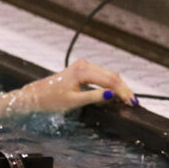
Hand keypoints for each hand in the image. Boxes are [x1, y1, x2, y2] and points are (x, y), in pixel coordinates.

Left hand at [0, 58, 135, 115]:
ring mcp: (83, 66)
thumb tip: (111, 94)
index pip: (110, 80)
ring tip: (128, 98)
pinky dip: (110, 83)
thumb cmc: (50, 100)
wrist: (35, 96)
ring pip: (108, 74)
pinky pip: (101, 75)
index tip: (131, 102)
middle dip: (124, 88)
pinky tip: (116, 92)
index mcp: (83, 71)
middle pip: (111, 75)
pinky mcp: (81, 70)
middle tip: (133, 102)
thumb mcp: (73, 101)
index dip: (122, 91)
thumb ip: (94, 97)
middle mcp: (84, 65)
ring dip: (118, 86)